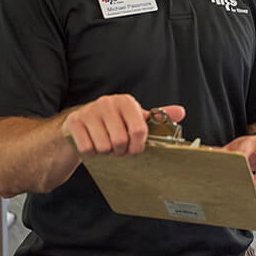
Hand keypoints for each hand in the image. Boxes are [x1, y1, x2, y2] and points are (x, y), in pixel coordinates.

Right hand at [63, 95, 185, 158]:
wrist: (79, 124)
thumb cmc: (112, 122)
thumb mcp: (135, 117)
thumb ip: (157, 116)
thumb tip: (181, 111)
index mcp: (126, 102)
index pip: (140, 130)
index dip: (138, 146)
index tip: (135, 150)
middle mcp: (107, 103)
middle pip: (121, 141)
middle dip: (120, 151)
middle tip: (118, 149)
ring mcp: (88, 112)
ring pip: (104, 147)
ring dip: (105, 153)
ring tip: (105, 145)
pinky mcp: (73, 123)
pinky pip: (87, 149)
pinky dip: (91, 154)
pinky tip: (92, 145)